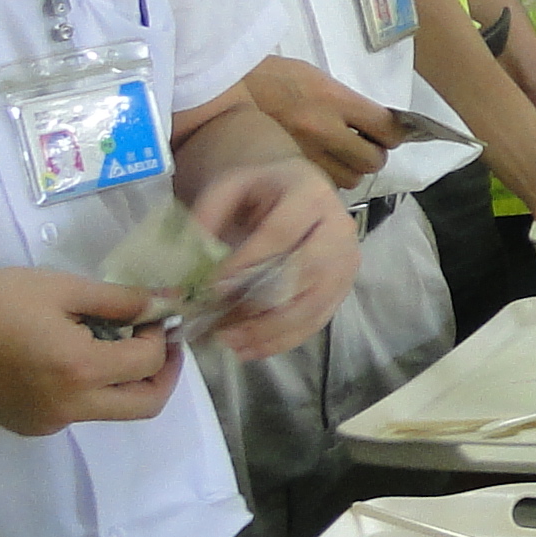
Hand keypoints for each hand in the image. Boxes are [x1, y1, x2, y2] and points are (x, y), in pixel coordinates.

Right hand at [0, 268, 184, 436]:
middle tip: (160, 342)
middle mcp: (71, 407)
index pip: (149, 362)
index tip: (157, 313)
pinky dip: (92, 387)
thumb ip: (120, 300)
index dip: (162, 336)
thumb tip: (165, 304)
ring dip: (126, 380)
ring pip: (112, 410)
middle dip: (163, 374)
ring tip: (112, 340)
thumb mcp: (61, 288)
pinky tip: (72, 355)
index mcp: (80, 370)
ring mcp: (50, 423)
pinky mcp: (31, 426)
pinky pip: (80, 411)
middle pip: (145, 405)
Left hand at [188, 160, 359, 360]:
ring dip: (272, 330)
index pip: (281, 233)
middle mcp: (339, 225)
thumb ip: (207, 217)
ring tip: (233, 344)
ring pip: (315, 303)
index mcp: (309, 192)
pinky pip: (318, 319)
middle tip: (221, 326)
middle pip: (308, 272)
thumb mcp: (229, 187)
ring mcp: (346, 258)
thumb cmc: (259, 190)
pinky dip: (285, 339)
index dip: (248, 263)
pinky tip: (252, 349)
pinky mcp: (343, 285)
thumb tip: (188, 269)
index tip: (212, 288)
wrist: (293, 191)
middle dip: (262, 304)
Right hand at [240, 56, 403, 186]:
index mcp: (334, 99)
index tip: (389, 133)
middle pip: (372, 160)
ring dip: (351, 171)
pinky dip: (327, 180)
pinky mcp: (290, 170)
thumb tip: (375, 122)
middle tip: (364, 148)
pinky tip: (318, 167)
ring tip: (339, 160)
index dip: (394, 134)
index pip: (386, 127)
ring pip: (351, 179)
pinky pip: (324, 186)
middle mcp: (324, 129)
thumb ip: (345, 102)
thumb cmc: (270, 78)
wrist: (224, 91)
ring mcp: (306, 153)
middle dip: (373, 156)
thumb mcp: (315, 78)